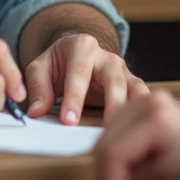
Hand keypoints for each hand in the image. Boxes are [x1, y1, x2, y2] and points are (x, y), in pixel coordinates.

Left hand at [24, 32, 147, 124]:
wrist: (77, 54)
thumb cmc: (58, 63)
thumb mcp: (40, 68)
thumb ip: (38, 87)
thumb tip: (36, 112)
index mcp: (82, 46)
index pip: (79, 73)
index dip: (74, 98)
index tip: (68, 121)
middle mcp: (107, 56)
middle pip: (114, 80)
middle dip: (110, 105)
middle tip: (104, 131)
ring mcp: (123, 70)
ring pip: (135, 89)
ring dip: (132, 111)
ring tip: (126, 134)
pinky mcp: (133, 84)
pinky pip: (143, 99)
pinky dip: (143, 114)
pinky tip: (138, 131)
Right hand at [93, 89, 179, 179]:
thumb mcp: (160, 172)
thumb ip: (131, 173)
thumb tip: (109, 176)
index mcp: (157, 120)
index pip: (116, 150)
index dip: (108, 172)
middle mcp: (145, 102)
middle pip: (106, 138)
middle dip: (103, 164)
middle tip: (108, 178)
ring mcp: (139, 96)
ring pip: (105, 130)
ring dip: (105, 152)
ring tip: (115, 168)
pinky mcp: (133, 96)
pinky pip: (111, 122)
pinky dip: (110, 140)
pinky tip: (119, 153)